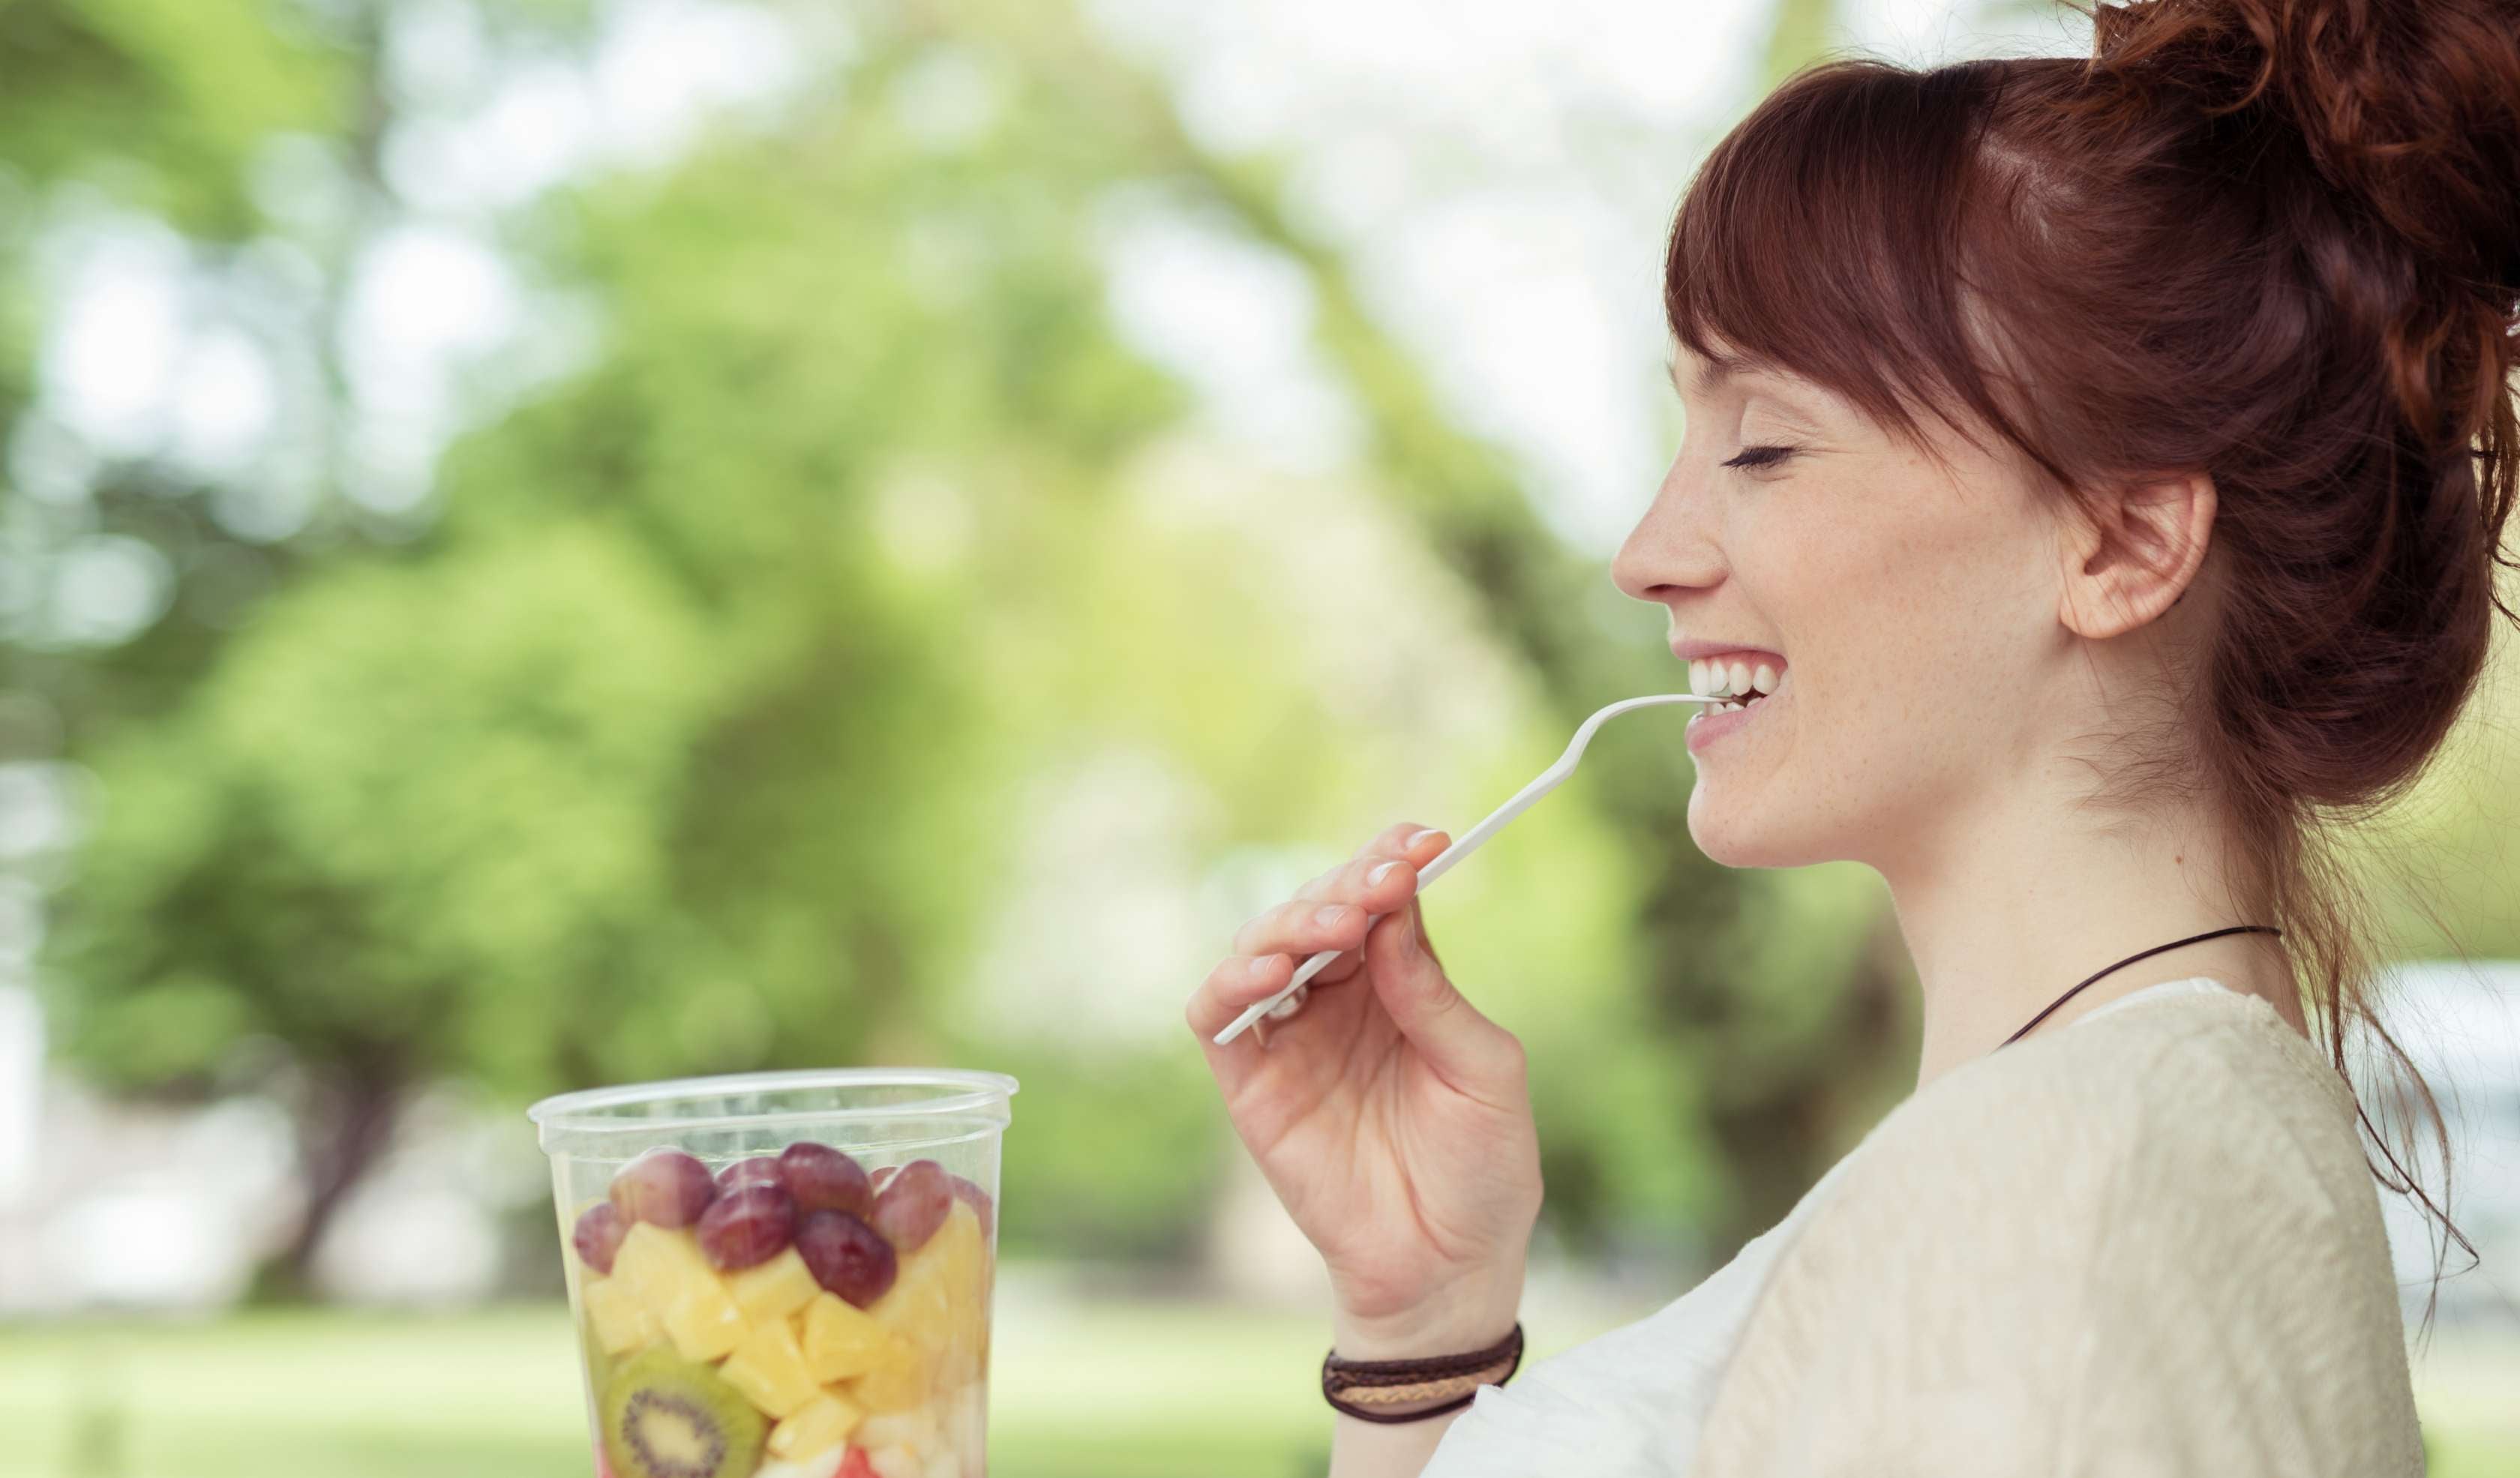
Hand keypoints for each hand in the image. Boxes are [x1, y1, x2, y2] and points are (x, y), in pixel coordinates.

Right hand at [1186, 822, 1542, 1357]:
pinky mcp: (1250, 1083)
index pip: (1382, 902)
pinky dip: (1231, 981)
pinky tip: (1271, 969)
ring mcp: (1291, 1038)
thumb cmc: (1483, 1168)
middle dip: (1348, 884)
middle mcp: (1338, 1000)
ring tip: (1339, 924)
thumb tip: (1394, 915)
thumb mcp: (1485, 1070)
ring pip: (1261, 946)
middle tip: (1384, 882)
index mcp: (1399, 984)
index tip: (1424, 840)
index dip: (1391, 861)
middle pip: (1318, 910)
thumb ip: (1434, 993)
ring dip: (1293, 920)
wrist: (1448, 1266)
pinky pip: (1217, 1016)